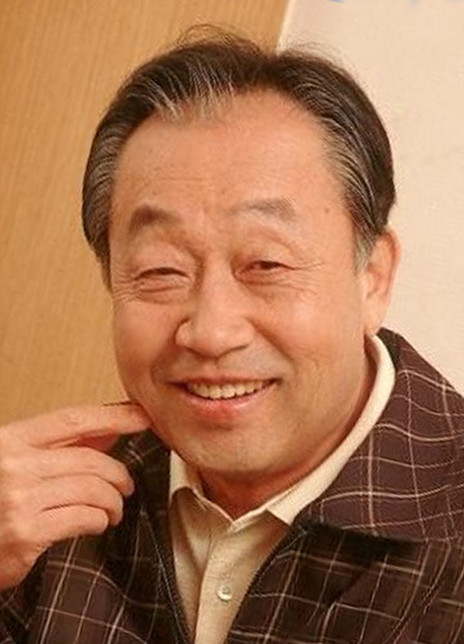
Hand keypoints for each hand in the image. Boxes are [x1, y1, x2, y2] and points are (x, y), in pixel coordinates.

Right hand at [0, 403, 149, 590]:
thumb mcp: (15, 463)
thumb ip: (59, 448)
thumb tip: (105, 434)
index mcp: (9, 441)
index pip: (71, 419)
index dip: (112, 416)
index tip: (140, 416)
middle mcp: (13, 466)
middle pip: (89, 459)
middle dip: (118, 473)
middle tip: (125, 484)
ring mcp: (19, 500)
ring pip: (92, 489)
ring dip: (113, 501)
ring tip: (114, 508)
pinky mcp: (26, 535)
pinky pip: (84, 518)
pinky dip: (100, 520)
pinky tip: (97, 523)